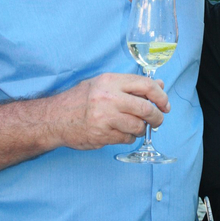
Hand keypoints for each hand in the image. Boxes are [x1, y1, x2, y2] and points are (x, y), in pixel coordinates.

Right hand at [51, 73, 169, 149]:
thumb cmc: (80, 99)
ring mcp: (105, 118)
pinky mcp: (102, 135)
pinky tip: (122, 133)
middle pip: (146, 108)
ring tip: (137, 127)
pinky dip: (129, 137)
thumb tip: (160, 86)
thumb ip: (131, 85)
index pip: (145, 85)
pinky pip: (127, 138)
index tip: (165, 104)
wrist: (54, 118)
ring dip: (142, 129)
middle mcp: (108, 98)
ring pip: (138, 126)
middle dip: (157, 117)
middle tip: (158, 120)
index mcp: (110, 81)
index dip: (160, 96)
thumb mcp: (104, 84)